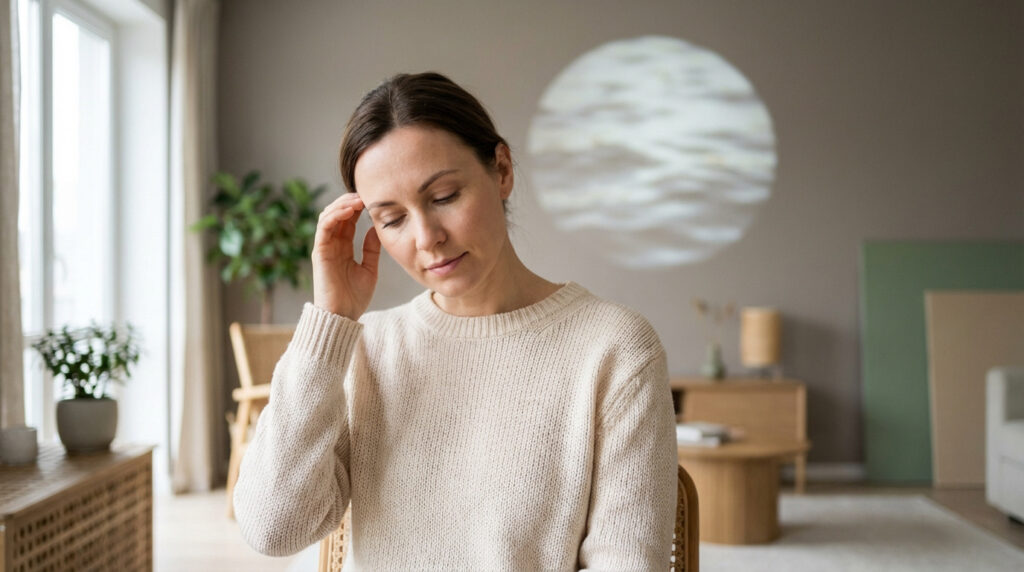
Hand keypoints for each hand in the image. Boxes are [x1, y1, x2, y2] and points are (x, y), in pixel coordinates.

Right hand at [312, 192, 380, 320]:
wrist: (343, 316)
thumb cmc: (355, 297)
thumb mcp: (369, 269)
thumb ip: (371, 249)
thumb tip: (375, 228)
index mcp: (343, 247)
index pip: (348, 219)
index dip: (358, 206)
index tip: (373, 198)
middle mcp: (332, 244)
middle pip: (337, 213)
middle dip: (349, 200)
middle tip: (365, 193)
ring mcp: (324, 247)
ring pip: (328, 216)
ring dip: (342, 204)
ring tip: (358, 199)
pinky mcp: (319, 252)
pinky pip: (324, 227)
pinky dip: (335, 216)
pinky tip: (349, 210)